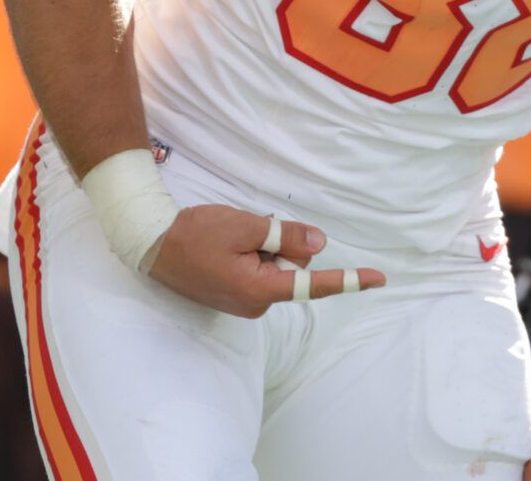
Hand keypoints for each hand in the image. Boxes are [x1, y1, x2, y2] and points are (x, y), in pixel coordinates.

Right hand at [146, 205, 386, 317]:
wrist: (150, 244)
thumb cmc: (195, 235)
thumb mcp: (245, 227)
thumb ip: (286, 236)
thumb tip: (319, 246)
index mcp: (260, 291)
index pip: (314, 285)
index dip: (349, 279)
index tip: (380, 279)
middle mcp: (256, 304)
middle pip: (291, 267)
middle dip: (278, 244)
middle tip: (246, 230)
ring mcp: (243, 302)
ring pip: (274, 266)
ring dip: (262, 247)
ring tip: (230, 236)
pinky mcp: (233, 295)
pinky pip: (258, 270)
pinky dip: (251, 252)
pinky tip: (227, 244)